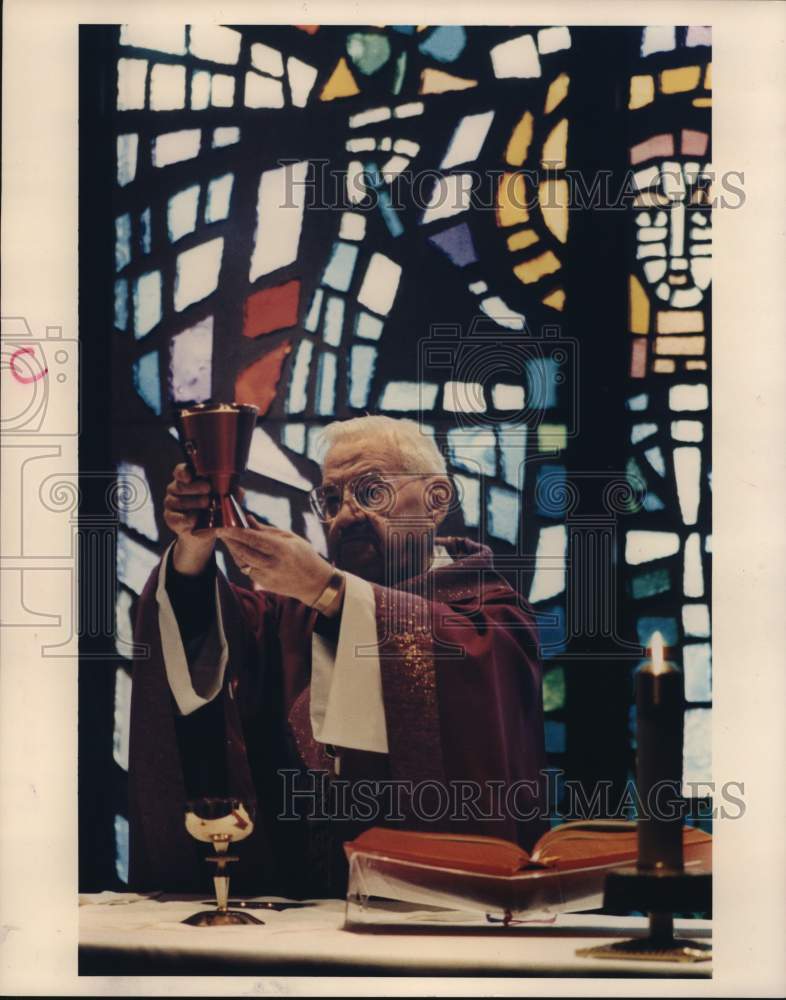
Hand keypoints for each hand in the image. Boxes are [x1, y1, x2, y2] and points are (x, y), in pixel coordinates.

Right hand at [164, 463, 225, 574]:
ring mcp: (171, 504)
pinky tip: (196, 520)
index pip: (181, 471)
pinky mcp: (170, 519)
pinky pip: (179, 518)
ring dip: (194, 503)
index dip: (184, 472)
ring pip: (180, 501)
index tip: (191, 476)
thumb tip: (240, 491)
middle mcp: (175, 489)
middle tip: (207, 489)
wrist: (203, 533)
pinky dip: (189, 519)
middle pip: (181, 485)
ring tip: (207, 505)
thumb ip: (230, 493)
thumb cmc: (212, 510)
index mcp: (187, 480)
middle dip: (195, 487)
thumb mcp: (223, 500)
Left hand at [217, 516, 333, 605]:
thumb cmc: (305, 555)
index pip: (251, 539)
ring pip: (241, 561)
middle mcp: (272, 564)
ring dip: (232, 550)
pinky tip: (240, 551)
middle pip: (242, 551)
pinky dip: (241, 559)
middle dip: (229, 540)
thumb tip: (248, 519)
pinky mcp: (262, 584)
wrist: (314, 583)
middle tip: (220, 531)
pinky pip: (246, 569)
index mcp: (281, 549)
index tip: (223, 526)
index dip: (234, 532)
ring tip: (228, 539)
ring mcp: (266, 576)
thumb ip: (266, 529)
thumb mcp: (290, 537)